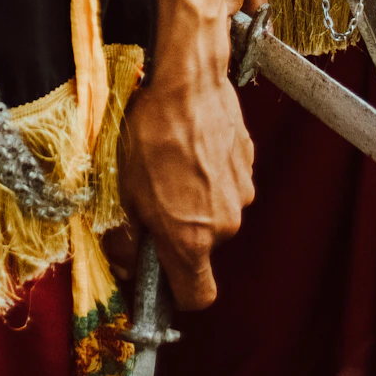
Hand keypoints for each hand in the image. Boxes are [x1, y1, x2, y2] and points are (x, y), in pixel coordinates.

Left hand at [117, 0, 264, 310]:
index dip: (176, 295)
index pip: (198, 298)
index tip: (159, 279)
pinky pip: (226, 180)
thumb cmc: (153, 132)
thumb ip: (133, 235)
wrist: (188, 77)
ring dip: (196, 199)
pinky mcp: (248, 159)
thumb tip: (132, 252)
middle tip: (152, 203)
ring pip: (216, 211)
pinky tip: (189, 146)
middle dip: (180, 233)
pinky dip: (209, 172)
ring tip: (171, 166)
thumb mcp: (127, 191)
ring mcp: (241, 189)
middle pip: (204, 248)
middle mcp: (225, 221)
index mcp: (194, 239)